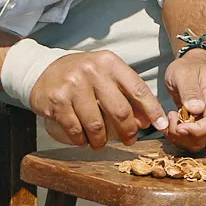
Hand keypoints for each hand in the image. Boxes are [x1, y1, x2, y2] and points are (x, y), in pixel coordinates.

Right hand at [31, 50, 162, 148]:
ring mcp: (73, 85)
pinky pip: (75, 130)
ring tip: (100, 143)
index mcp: (110, 63)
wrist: (44, 69)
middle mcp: (92, 71)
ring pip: (96, 125)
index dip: (152, 110)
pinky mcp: (57, 100)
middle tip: (129, 140)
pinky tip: (83, 140)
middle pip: (119, 110)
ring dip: (101, 141)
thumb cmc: (84, 76)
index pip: (137, 89)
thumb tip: (146, 121)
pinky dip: (81, 140)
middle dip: (128, 131)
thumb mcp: (107, 76)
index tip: (161, 125)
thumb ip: (128, 94)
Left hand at [161, 49, 205, 151]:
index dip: (197, 130)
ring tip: (171, 120)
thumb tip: (196, 109)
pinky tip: (173, 124)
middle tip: (170, 119)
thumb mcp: (184, 73)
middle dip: (185, 135)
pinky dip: (180, 138)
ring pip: (200, 142)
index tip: (179, 127)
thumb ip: (190, 90)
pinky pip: (194, 140)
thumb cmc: (188, 68)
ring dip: (181, 138)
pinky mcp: (205, 126)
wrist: (192, 67)